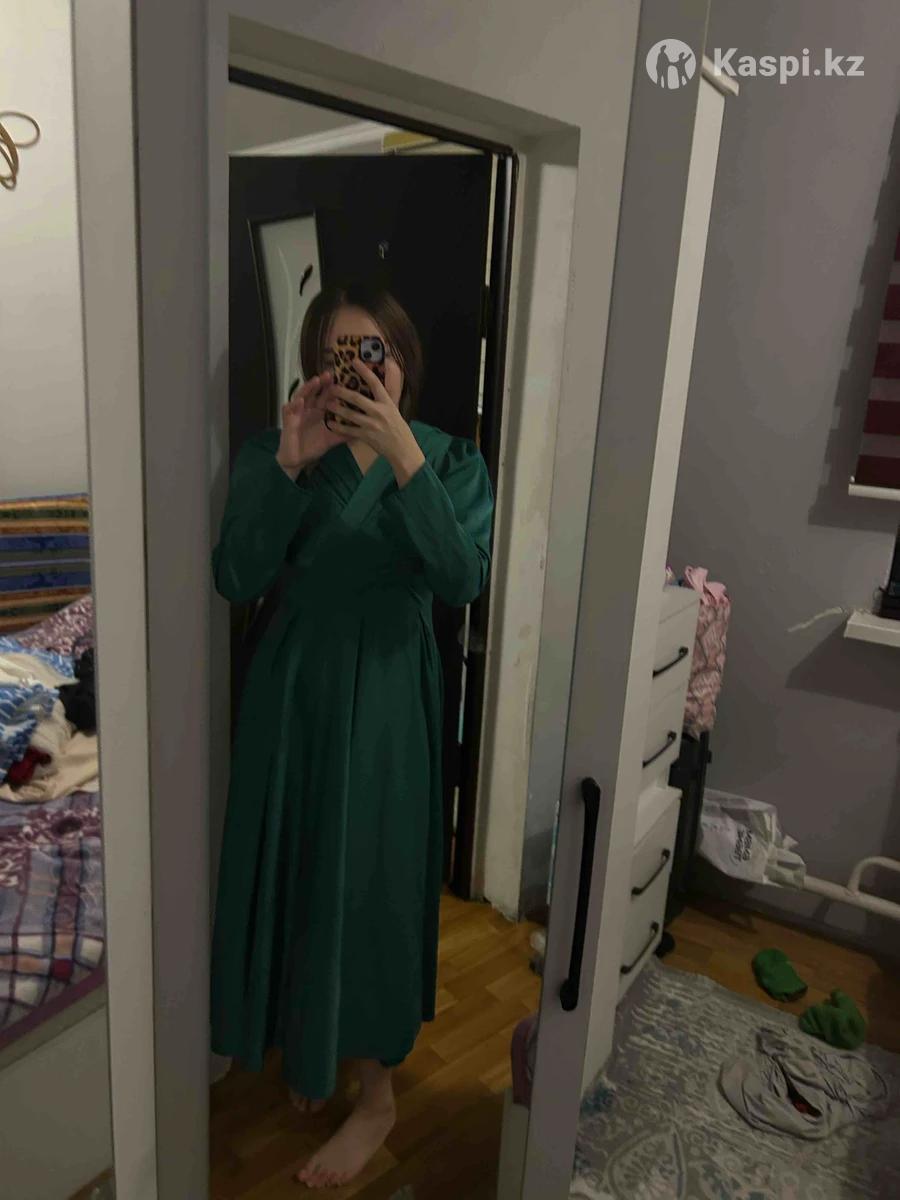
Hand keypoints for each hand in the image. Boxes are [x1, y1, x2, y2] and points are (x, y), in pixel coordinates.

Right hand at [277, 370, 345, 477]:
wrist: (298, 460)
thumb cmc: (313, 447)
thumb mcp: (331, 440)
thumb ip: (344, 434)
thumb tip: (362, 431)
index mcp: (319, 411)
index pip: (327, 396)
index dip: (334, 387)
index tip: (344, 379)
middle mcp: (308, 409)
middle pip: (315, 392)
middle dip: (322, 382)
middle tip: (331, 373)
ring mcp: (297, 413)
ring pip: (302, 396)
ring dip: (308, 388)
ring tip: (316, 380)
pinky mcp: (288, 420)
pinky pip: (289, 410)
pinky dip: (294, 405)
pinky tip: (300, 401)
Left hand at [324, 357, 424, 486]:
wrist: (403, 450)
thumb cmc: (399, 429)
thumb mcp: (395, 409)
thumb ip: (386, 396)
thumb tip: (383, 379)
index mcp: (387, 403)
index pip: (375, 383)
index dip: (364, 371)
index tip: (354, 361)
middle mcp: (379, 412)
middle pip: (357, 398)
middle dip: (342, 392)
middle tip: (331, 387)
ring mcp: (372, 425)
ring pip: (350, 414)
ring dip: (337, 408)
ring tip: (326, 404)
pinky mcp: (366, 436)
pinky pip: (349, 430)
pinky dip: (339, 427)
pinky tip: (330, 423)